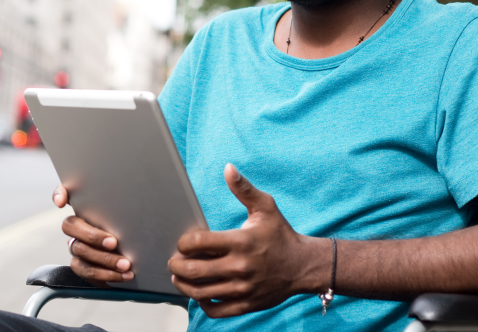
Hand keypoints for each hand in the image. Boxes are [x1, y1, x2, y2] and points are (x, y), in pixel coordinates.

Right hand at [52, 185, 133, 285]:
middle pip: (71, 228)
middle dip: (93, 237)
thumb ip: (123, 209)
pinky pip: (88, 272)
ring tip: (125, 265)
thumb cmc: (130, 231)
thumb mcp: (128, 217)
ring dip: (105, 260)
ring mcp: (77, 248)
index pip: (64, 194)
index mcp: (86, 210)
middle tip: (114, 242)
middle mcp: (77, 229)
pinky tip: (123, 275)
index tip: (61, 203)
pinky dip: (107, 275)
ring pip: (81, 253)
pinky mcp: (82, 267)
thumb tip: (133, 203)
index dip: (59, 195)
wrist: (135, 256)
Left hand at [167, 164, 324, 317]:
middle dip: (176, 265)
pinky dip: (202, 303)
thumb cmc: (281, 234)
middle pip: (193, 270)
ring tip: (179, 277)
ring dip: (183, 285)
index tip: (182, 242)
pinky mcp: (246, 304)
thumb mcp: (266, 207)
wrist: (303, 265)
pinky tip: (200, 293)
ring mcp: (243, 288)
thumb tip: (227, 168)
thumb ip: (244, 189)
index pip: (198, 243)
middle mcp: (240, 266)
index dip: (183, 242)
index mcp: (241, 241)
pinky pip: (216, 309)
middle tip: (173, 261)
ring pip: (200, 292)